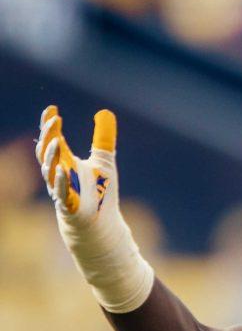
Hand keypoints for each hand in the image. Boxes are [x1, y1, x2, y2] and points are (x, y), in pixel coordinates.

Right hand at [35, 105, 118, 219]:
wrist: (101, 222)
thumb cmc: (100, 191)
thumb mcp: (104, 160)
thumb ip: (104, 138)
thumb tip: (105, 111)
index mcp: (65, 161)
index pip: (52, 139)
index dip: (49, 125)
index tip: (52, 108)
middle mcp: (59, 173)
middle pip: (46, 151)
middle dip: (48, 136)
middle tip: (54, 120)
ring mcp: (61, 188)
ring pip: (49, 170)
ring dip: (52, 155)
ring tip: (56, 140)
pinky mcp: (68, 204)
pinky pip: (61, 191)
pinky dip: (61, 181)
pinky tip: (63, 169)